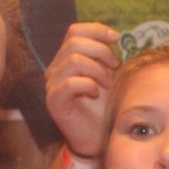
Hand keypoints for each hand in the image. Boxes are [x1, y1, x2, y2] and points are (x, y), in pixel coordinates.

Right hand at [44, 22, 119, 157]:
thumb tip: (112, 37)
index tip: (116, 38)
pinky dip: (88, 85)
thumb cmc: (104, 108)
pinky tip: (96, 94)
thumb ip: (105, 57)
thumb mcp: (108, 75)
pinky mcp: (54, 101)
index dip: (96, 30)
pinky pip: (70, 83)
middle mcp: (55, 69)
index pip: (74, 31)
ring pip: (73, 61)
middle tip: (115, 66)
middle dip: (100, 51)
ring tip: (107, 84)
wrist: (98, 138)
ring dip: (97, 70)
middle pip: (74, 42)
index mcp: (66, 59)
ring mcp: (52, 85)